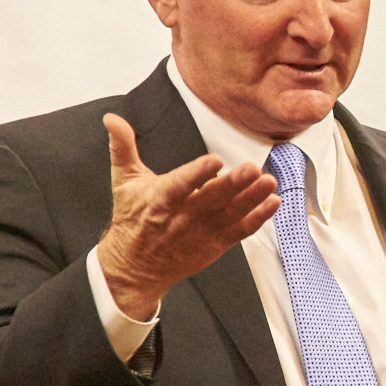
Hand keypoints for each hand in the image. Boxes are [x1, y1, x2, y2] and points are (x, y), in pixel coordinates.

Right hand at [95, 113, 278, 317]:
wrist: (133, 267)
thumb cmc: (132, 219)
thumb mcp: (124, 182)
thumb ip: (123, 147)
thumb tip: (112, 118)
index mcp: (159, 200)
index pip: (179, 185)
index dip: (197, 173)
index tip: (214, 160)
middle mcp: (182, 218)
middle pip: (211, 200)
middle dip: (233, 184)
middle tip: (253, 168)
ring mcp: (201, 234)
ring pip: (229, 215)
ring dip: (252, 199)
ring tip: (270, 182)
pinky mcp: (214, 246)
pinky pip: (239, 232)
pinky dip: (257, 219)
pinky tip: (273, 203)